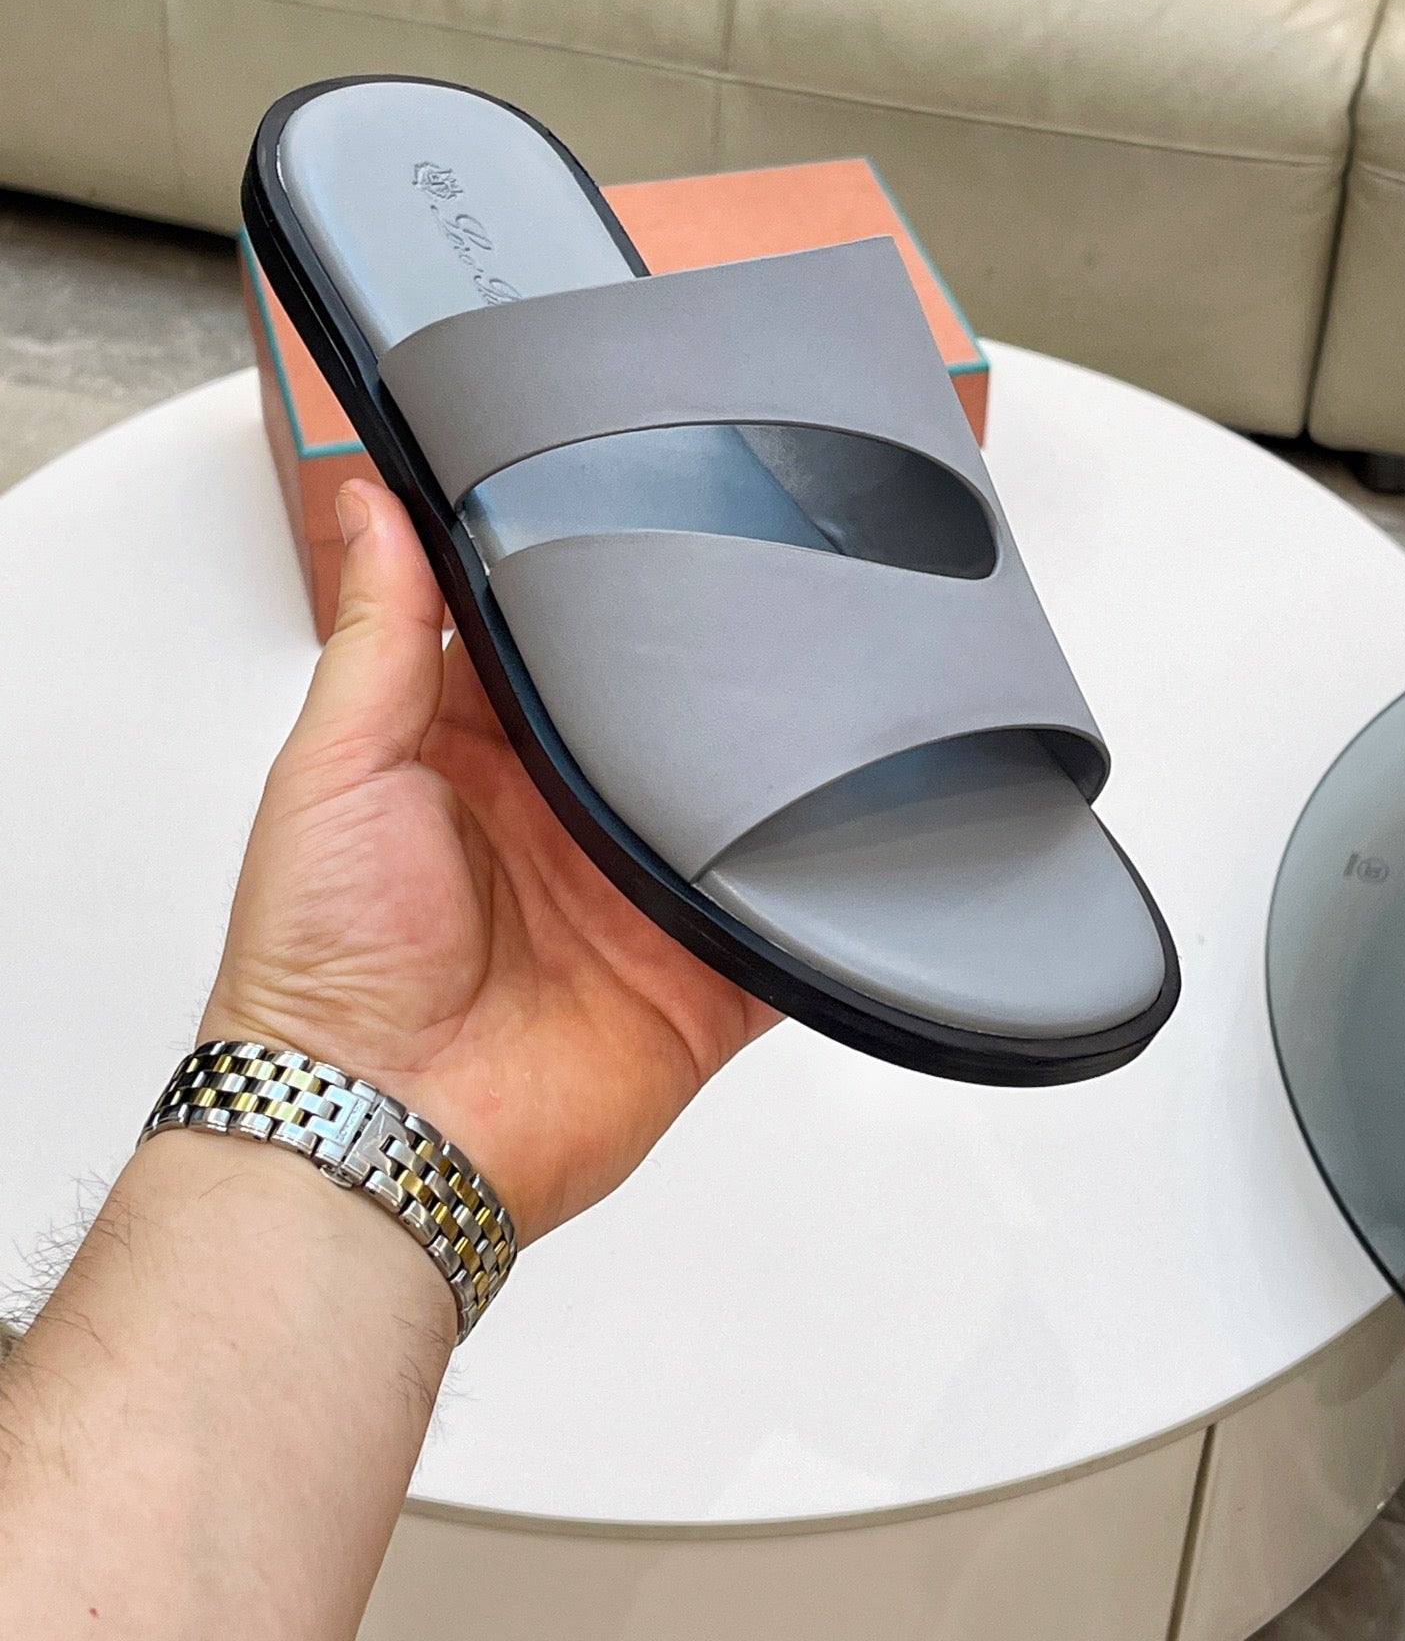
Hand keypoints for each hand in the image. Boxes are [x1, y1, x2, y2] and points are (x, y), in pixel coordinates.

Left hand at [202, 481, 775, 1243]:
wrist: (378, 1136)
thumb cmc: (320, 967)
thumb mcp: (334, 768)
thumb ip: (379, 635)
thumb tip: (372, 504)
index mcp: (477, 759)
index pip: (552, 647)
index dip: (586, 592)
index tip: (630, 513)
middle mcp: (562, 821)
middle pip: (656, 720)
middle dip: (698, 677)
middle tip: (752, 600)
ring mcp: (636, 899)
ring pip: (730, 808)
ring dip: (761, 776)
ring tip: (811, 705)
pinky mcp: (699, 978)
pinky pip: (782, 924)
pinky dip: (817, 893)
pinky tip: (848, 842)